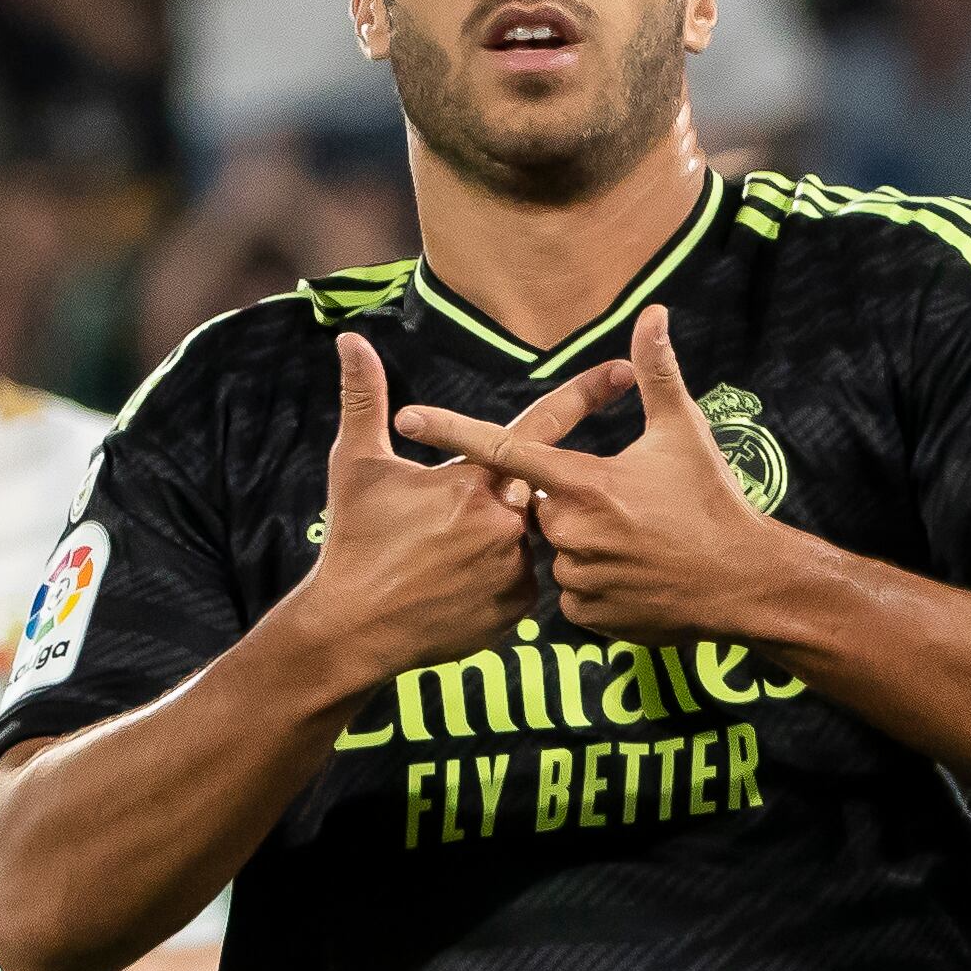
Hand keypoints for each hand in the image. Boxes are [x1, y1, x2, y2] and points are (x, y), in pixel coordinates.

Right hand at [297, 329, 563, 681]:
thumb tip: (349, 339)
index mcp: (474, 481)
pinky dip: (496, 576)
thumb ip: (364, 398)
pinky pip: (522, 579)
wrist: (356, 630)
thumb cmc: (354, 542)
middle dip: (497, 499)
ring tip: (440, 563)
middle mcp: (506, 522)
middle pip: (526, 490)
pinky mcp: (518, 607)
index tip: (621, 371)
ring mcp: (516, 568)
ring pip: (523, 536)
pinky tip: (456, 588)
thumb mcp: (357, 466)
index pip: (540, 428)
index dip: (582, 395)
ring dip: (493, 538)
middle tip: (445, 526)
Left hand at [403, 308, 801, 640]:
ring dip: (584, 545)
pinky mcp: (586, 616)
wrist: (747, 584)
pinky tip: (633, 579)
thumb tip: (652, 313)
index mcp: (585, 482)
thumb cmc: (714, 503)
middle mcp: (570, 531)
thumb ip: (658, 372)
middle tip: (626, 509)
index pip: (506, 450)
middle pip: (539, 507)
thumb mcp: (685, 432)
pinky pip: (570, 595)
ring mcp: (576, 577)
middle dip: (571, 505)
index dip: (454, 432)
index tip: (410, 418)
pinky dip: (593, 584)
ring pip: (556, 553)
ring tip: (637, 546)